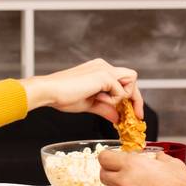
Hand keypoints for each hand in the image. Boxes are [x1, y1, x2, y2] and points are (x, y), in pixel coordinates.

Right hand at [22, 58, 141, 124]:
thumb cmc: (63, 97)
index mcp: (100, 70)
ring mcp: (105, 68)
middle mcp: (104, 66)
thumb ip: (106, 109)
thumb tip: (118, 118)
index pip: (124, 81)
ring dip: (122, 97)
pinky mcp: (104, 75)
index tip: (135, 115)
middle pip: (132, 78)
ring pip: (131, 80)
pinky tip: (96, 98)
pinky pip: (120, 91)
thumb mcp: (90, 104)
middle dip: (136, 98)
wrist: (50, 92)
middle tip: (136, 115)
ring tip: (103, 101)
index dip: (132, 98)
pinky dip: (112, 100)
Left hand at [98, 149, 185, 185]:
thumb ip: (160, 158)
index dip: (107, 159)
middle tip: (122, 176)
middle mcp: (125, 182)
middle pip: (103, 176)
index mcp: (132, 165)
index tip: (110, 161)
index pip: (104, 158)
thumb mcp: (172, 163)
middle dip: (111, 175)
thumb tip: (158, 157)